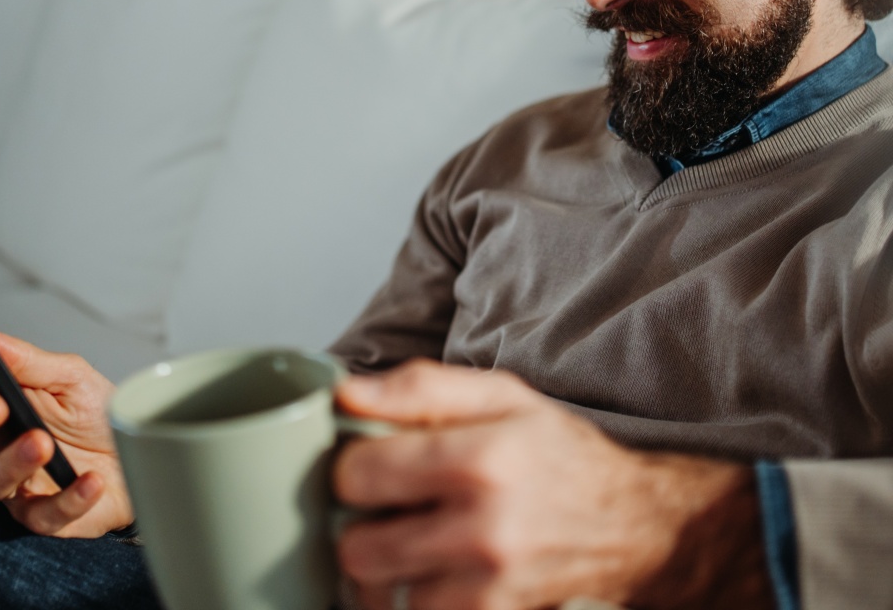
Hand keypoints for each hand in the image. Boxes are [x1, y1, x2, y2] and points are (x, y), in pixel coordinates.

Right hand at [0, 312, 132, 537]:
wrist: (138, 457)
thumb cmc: (98, 415)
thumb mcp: (71, 377)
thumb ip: (28, 361)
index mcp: (0, 399)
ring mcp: (17, 480)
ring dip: (15, 461)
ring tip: (43, 443)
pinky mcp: (44, 514)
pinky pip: (45, 513)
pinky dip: (68, 497)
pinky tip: (89, 480)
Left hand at [333, 360, 774, 609]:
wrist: (631, 523)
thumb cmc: (558, 452)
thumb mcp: (501, 395)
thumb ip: (421, 387)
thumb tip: (346, 395)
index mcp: (481, 460)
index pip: (358, 474)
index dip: (352, 463)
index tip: (370, 459)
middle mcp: (483, 531)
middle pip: (357, 547)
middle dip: (361, 522)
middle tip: (387, 504)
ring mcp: (488, 590)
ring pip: (380, 595)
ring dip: (384, 568)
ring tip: (413, 536)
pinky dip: (413, 596)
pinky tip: (434, 567)